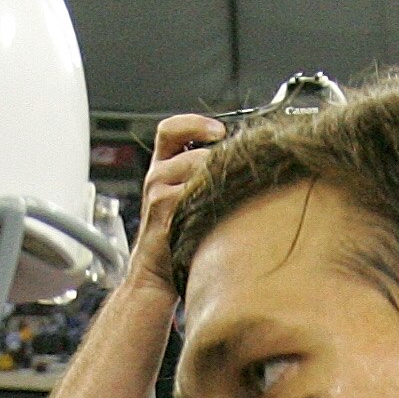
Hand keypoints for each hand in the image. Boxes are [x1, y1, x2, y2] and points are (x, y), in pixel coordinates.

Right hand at [124, 114, 228, 299]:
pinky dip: (214, 197)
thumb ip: (202, 174)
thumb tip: (242, 158)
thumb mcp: (185, 198)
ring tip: (229, 195)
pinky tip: (222, 210)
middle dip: (218, 160)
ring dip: (217, 179)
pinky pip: (197, 193)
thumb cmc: (175, 237)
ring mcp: (158, 194)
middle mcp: (156, 177)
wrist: (156, 273)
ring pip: (197, 169)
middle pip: (193, 150)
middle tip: (236, 169)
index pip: (171, 129)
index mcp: (161, 168)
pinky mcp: (166, 212)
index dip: (195, 124)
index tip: (219, 130)